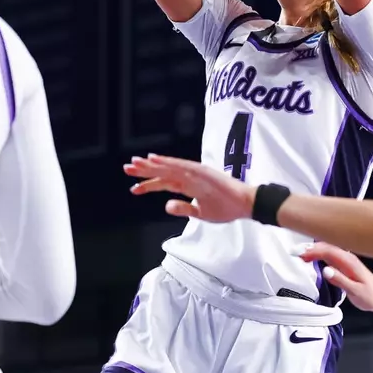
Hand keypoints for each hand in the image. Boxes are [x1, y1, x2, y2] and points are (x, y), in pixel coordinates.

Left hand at [126, 154, 254, 222]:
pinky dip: (167, 162)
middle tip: (127, 169)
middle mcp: (190, 176)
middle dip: (144, 171)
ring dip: (152, 164)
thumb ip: (184, 209)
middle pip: (163, 172)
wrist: (245, 204)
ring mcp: (195, 172)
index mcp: (189, 185)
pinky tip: (154, 159)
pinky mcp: (201, 171)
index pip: (165, 183)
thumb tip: (166, 206)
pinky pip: (181, 166)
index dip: (149, 185)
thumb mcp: (201, 213)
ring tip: (135, 163)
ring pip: (169, 167)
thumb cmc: (227, 208)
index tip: (133, 189)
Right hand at [299, 243, 372, 311]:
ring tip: (301, 254)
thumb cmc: (370, 296)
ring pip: (328, 249)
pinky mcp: (346, 264)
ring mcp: (347, 259)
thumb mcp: (355, 291)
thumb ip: (340, 280)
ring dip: (314, 249)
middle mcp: (348, 257)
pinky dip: (320, 253)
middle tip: (295, 252)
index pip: (327, 251)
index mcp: (349, 262)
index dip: (312, 251)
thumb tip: (326, 270)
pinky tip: (313, 256)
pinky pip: (330, 254)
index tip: (299, 253)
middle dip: (310, 248)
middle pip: (326, 246)